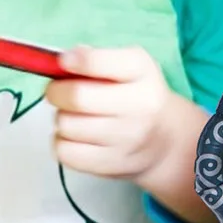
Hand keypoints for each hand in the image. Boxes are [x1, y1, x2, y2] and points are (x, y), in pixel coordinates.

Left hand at [46, 45, 172, 181]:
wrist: (166, 140)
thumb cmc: (137, 94)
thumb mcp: (129, 66)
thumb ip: (96, 58)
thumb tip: (62, 61)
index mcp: (141, 70)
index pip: (99, 62)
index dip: (74, 61)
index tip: (64, 61)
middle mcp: (140, 104)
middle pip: (77, 97)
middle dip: (56, 91)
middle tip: (56, 91)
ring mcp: (127, 138)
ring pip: (67, 125)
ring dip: (62, 118)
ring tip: (74, 115)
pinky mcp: (111, 164)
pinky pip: (65, 152)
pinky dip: (61, 142)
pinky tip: (74, 136)